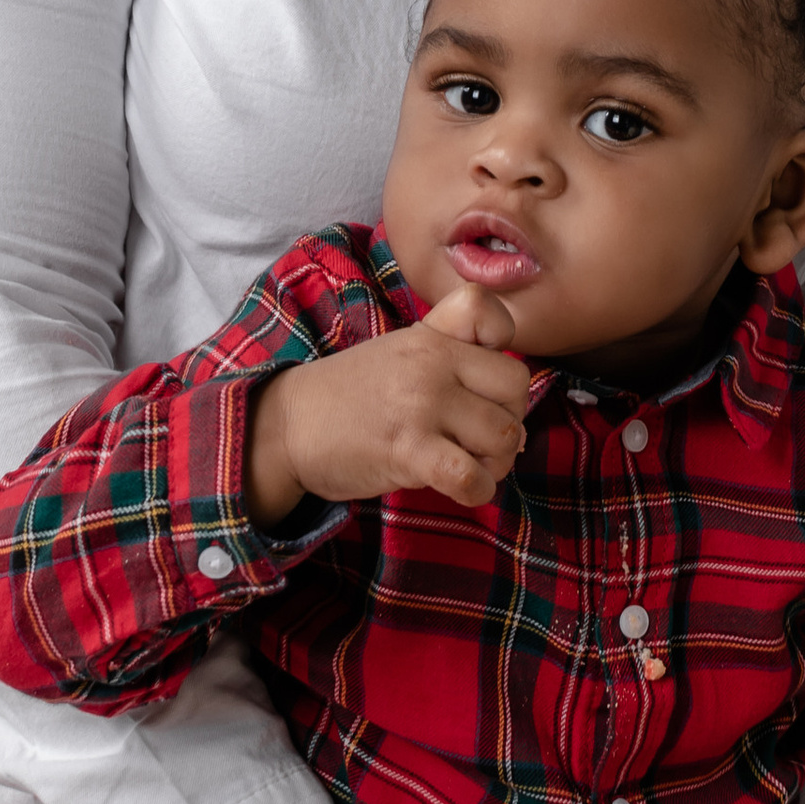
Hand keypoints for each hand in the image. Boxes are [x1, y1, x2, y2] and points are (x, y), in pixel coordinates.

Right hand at [246, 283, 530, 524]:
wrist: (287, 427)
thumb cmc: (350, 397)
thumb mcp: (400, 354)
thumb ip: (453, 357)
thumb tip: (516, 412)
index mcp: (430, 335)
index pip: (492, 313)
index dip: (501, 346)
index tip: (484, 384)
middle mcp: (431, 362)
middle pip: (516, 385)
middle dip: (509, 418)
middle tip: (480, 440)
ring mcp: (421, 404)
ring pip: (503, 434)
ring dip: (496, 461)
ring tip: (469, 465)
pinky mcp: (408, 450)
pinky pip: (471, 475)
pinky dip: (477, 490)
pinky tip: (461, 489)